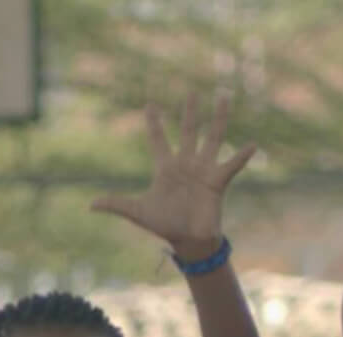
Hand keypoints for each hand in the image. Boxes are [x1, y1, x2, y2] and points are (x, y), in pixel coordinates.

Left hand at [90, 92, 257, 256]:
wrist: (187, 240)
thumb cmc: (164, 224)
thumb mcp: (138, 212)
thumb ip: (117, 204)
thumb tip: (90, 205)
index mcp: (166, 168)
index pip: (158, 140)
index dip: (154, 123)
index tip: (150, 104)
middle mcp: (186, 164)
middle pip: (188, 131)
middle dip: (189, 112)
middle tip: (191, 91)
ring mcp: (203, 170)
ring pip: (212, 139)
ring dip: (218, 119)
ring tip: (224, 98)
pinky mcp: (217, 181)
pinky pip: (231, 166)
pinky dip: (241, 156)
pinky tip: (252, 144)